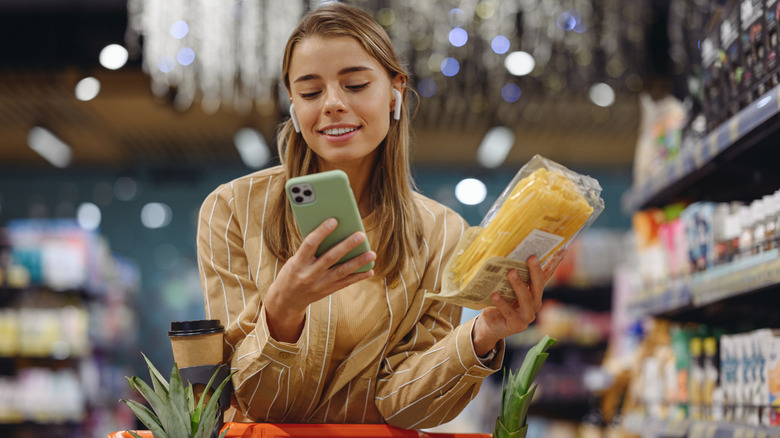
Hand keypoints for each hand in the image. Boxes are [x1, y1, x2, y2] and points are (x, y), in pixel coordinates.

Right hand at [264, 218, 375, 341]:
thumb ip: (311, 250)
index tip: (334, 220)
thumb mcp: (295, 260)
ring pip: (341, 271)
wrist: (286, 300)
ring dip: (358, 262)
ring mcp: (319, 285)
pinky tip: (370, 270)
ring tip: (372, 254)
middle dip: (347, 246)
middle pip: (330, 258)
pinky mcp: (327, 291)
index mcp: (298, 263)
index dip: (322, 232)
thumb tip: (334, 234)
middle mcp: (309, 275)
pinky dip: (358, 277)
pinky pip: (345, 283)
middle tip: (361, 235)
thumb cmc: (292, 272)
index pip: (310, 244)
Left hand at [472, 256, 543, 356]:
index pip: (541, 279)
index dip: (543, 267)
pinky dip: (502, 303)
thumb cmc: (499, 304)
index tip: (544, 253)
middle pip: (537, 287)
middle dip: (534, 272)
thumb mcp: (506, 290)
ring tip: (511, 272)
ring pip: (526, 299)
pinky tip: (495, 294)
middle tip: (530, 258)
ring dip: (519, 285)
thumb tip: (506, 257)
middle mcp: (534, 305)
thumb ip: (511, 278)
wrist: (490, 326)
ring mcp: (527, 317)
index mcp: (534, 295)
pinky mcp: (516, 325)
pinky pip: (509, 312)